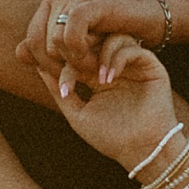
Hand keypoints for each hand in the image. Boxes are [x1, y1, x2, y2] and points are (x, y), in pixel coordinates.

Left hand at [19, 0, 166, 78]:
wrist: (153, 17)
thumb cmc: (118, 31)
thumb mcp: (80, 44)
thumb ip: (49, 49)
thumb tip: (19, 53)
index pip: (30, 40)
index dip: (44, 66)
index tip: (65, 81)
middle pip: (38, 42)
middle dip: (58, 68)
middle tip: (81, 80)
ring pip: (53, 41)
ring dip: (73, 63)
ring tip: (93, 71)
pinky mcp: (91, 1)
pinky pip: (70, 34)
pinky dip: (80, 55)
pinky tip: (97, 64)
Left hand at [43, 35, 175, 168]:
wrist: (142, 151)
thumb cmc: (110, 138)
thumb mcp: (76, 114)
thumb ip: (58, 90)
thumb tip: (38, 66)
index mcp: (96, 78)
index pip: (76, 55)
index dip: (66, 64)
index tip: (65, 86)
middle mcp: (114, 67)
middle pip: (95, 39)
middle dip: (84, 52)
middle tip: (79, 70)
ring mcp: (133, 66)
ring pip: (114, 37)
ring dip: (100, 54)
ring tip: (98, 79)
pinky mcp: (150, 67)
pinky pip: (132, 47)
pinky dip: (117, 58)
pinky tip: (111, 79)